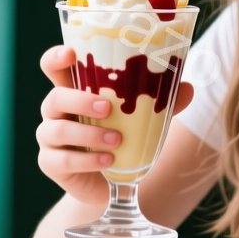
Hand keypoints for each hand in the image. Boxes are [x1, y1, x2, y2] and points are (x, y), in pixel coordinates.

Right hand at [36, 45, 192, 207]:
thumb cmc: (121, 139)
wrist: (110, 184)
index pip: (53, 67)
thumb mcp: (140, 118)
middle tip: (107, 107)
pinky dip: (87, 160)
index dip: (56, 58)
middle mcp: (57, 112)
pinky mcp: (50, 163)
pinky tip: (108, 161)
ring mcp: (50, 138)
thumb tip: (188, 88)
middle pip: (54, 97)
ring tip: (117, 140)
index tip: (71, 54)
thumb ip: (160, 103)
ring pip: (57, 130)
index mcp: (74, 91)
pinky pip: (63, 160)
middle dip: (79, 100)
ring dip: (89, 134)